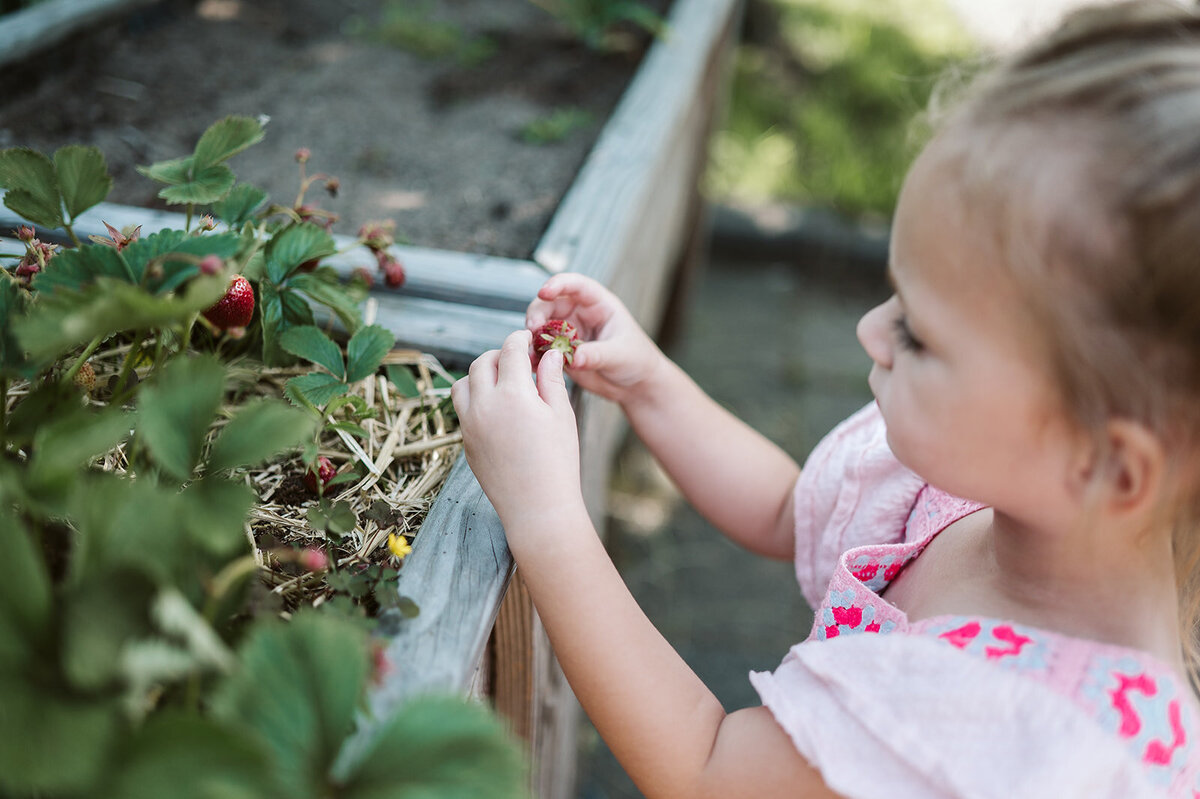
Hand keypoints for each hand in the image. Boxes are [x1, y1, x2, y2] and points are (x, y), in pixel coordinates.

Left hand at [452, 329, 584, 540]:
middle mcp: (484, 405)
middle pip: (482, 362)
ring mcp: (470, 424)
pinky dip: (474, 399)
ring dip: (480, 375)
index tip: (528, 339)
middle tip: (518, 361)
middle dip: (499, 355)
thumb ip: (551, 378)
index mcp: (513, 394)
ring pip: (463, 383)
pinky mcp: (465, 441)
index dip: (519, 339)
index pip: (510, 350)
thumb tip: (548, 353)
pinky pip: (462, 409)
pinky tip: (496, 408)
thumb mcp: (561, 415)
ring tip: (502, 383)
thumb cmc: (558, 461)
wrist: (537, 507)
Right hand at [527, 273, 663, 404]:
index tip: (544, 292)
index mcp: (598, 304)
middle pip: (550, 304)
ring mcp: (568, 332)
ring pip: (541, 326)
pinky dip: (534, 355)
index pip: (576, 285)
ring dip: (532, 336)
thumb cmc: (637, 360)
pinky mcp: (561, 352)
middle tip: (532, 330)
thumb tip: (574, 357)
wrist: (635, 385)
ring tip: (530, 351)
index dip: (558, 284)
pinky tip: (532, 364)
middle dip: (537, 314)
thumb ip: (597, 354)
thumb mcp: (620, 355)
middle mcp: (580, 314)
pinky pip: (542, 349)